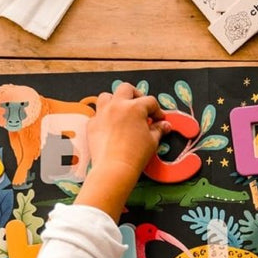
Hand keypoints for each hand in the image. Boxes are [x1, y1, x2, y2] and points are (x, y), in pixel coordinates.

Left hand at [75, 82, 170, 219]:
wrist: (114, 168)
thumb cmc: (135, 155)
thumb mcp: (152, 141)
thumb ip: (158, 129)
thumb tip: (165, 125)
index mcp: (135, 107)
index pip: (150, 102)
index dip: (157, 110)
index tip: (159, 120)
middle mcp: (117, 106)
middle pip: (126, 89)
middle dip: (136, 95)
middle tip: (141, 107)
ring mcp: (102, 113)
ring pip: (107, 96)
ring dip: (116, 101)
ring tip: (122, 111)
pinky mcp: (92, 124)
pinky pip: (98, 114)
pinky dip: (105, 117)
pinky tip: (111, 126)